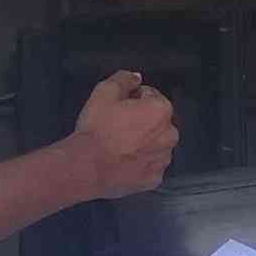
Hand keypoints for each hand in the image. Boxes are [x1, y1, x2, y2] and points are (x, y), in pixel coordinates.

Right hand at [70, 70, 176, 199]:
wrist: (86, 167)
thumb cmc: (97, 129)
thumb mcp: (104, 92)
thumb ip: (124, 79)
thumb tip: (136, 77)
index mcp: (161, 110)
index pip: (150, 95)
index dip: (132, 98)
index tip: (118, 108)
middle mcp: (169, 135)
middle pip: (156, 120)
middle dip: (141, 120)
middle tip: (117, 126)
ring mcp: (163, 159)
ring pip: (155, 144)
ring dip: (143, 142)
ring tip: (119, 145)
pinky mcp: (154, 178)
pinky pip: (150, 165)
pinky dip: (140, 162)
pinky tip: (123, 160)